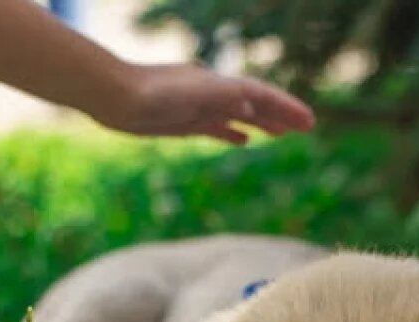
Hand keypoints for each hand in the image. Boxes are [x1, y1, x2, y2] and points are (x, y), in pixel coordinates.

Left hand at [100, 64, 315, 142]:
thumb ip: (217, 97)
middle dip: (282, 114)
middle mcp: (212, 93)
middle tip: (307, 127)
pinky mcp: (184, 120)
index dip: (286, 107)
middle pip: (255, 103)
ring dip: (263, 122)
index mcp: (217, 84)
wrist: (110, 95)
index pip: (260, 95)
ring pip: (239, 115)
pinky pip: (217, 126)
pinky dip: (234, 132)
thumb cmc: (146, 93)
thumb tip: (249, 103)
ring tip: (283, 134)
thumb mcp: (187, 94)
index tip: (309, 122)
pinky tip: (244, 141)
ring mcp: (199, 106)